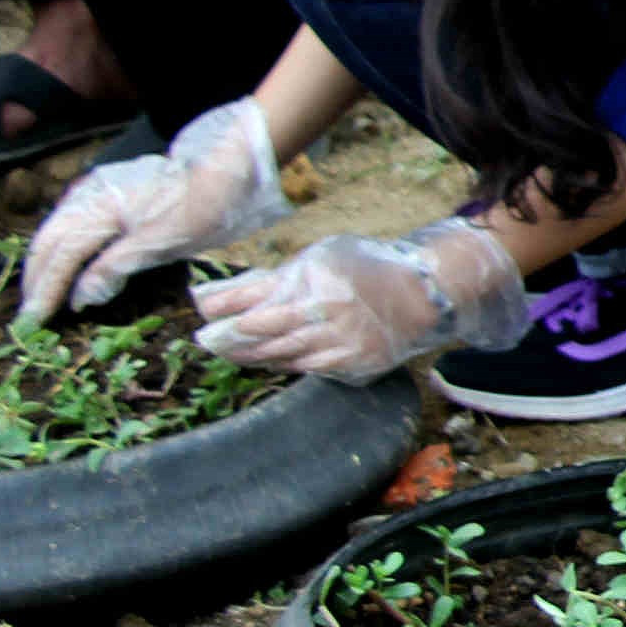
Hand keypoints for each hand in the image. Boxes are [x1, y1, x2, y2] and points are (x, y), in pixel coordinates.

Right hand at [21, 99, 289, 325]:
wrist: (229, 166)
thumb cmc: (203, 204)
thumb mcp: (162, 242)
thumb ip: (115, 267)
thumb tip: (79, 297)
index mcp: (98, 205)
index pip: (60, 254)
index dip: (46, 289)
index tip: (34, 321)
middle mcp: (88, 193)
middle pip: (48, 240)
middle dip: (37, 278)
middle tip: (29, 315)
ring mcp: (96, 189)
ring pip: (56, 231)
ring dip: (46, 265)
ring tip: (41, 296)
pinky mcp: (108, 191)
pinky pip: (72, 223)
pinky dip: (63, 249)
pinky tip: (65, 268)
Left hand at [189, 217, 525, 379]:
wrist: (423, 293)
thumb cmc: (364, 268)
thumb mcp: (319, 258)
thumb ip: (274, 277)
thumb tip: (220, 295)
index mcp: (314, 281)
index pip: (254, 298)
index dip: (222, 309)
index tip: (201, 314)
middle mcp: (325, 314)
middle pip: (260, 332)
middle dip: (227, 338)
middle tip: (205, 340)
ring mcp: (340, 343)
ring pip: (280, 356)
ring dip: (249, 356)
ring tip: (230, 352)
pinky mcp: (352, 365)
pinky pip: (306, 368)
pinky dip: (282, 364)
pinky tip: (268, 360)